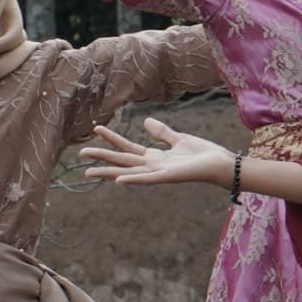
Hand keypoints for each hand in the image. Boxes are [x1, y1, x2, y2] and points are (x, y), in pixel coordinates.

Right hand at [74, 115, 235, 187]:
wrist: (220, 164)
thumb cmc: (202, 154)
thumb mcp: (178, 138)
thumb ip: (162, 132)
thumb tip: (145, 121)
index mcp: (155, 158)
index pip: (128, 148)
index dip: (112, 138)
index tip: (96, 128)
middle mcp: (153, 167)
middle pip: (122, 160)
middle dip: (102, 157)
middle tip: (80, 154)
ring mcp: (159, 174)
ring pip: (128, 171)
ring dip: (109, 171)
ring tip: (89, 171)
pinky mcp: (168, 177)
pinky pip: (147, 179)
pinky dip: (133, 180)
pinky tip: (118, 180)